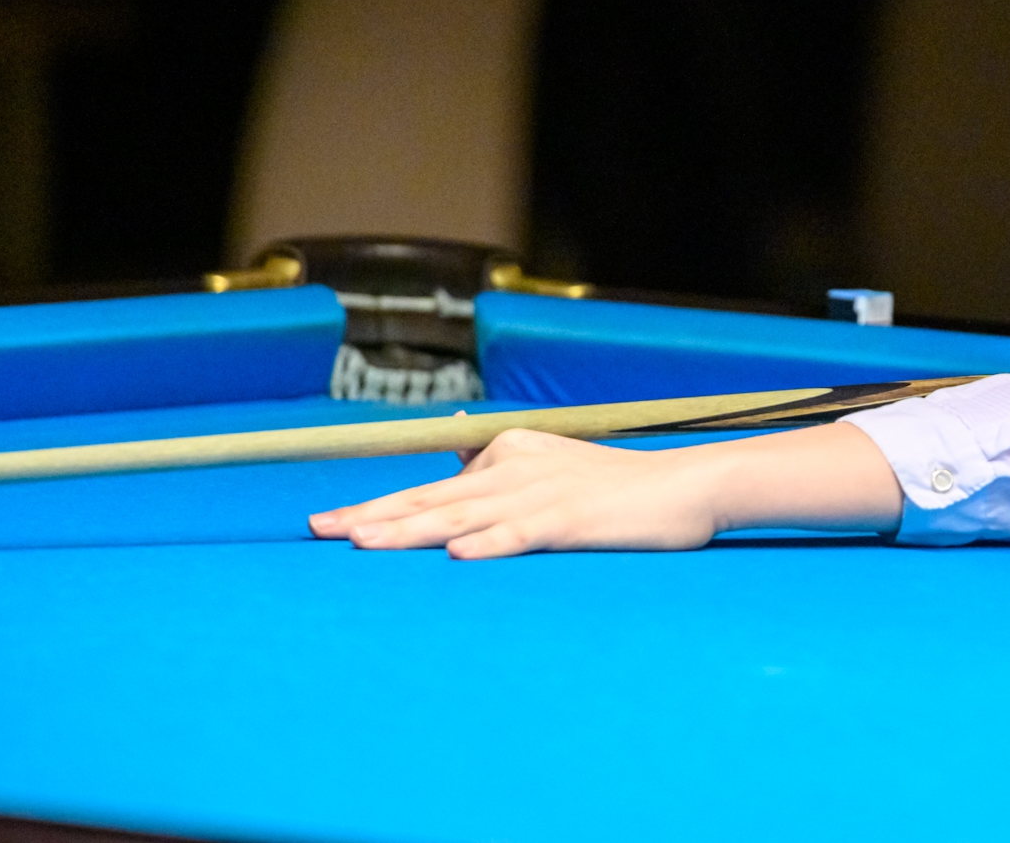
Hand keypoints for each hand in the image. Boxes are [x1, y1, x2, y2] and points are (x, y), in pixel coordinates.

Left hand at [308, 422, 905, 558]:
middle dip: (373, 515)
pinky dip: (491, 542)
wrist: (689, 485)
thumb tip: (461, 481)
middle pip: (432, 497)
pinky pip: (523, 532)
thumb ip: (506, 476)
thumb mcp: (556, 470)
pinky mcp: (573, 518)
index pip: (431, 486)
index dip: (377, 504)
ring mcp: (544, 492)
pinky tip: (460, 555)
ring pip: (463, 513)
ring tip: (365, 543)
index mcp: (510, 454)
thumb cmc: (621, 490)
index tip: (325, 524)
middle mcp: (517, 468)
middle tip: (319, 530)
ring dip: (412, 529)